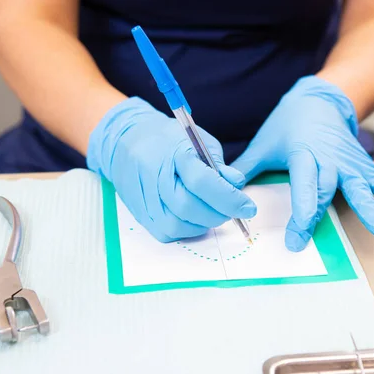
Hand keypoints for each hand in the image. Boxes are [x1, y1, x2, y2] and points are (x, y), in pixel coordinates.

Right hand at [87, 97, 256, 241]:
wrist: (125, 142)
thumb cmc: (167, 140)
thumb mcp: (197, 140)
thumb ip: (218, 164)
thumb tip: (237, 185)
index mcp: (174, 154)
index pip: (204, 182)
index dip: (230, 199)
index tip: (248, 208)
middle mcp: (156, 178)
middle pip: (190, 208)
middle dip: (219, 214)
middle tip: (231, 209)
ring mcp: (145, 198)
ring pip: (179, 226)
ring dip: (204, 224)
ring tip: (212, 211)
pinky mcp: (141, 215)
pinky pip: (168, 233)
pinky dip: (187, 230)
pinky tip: (194, 217)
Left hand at [231, 76, 373, 251]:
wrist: (319, 99)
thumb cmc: (287, 124)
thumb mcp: (263, 143)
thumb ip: (246, 167)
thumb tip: (227, 188)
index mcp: (303, 154)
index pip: (303, 185)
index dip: (301, 211)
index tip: (296, 237)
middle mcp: (329, 159)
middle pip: (327, 190)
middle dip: (321, 216)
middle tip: (315, 240)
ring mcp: (348, 161)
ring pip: (359, 185)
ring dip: (370, 206)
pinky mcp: (360, 164)